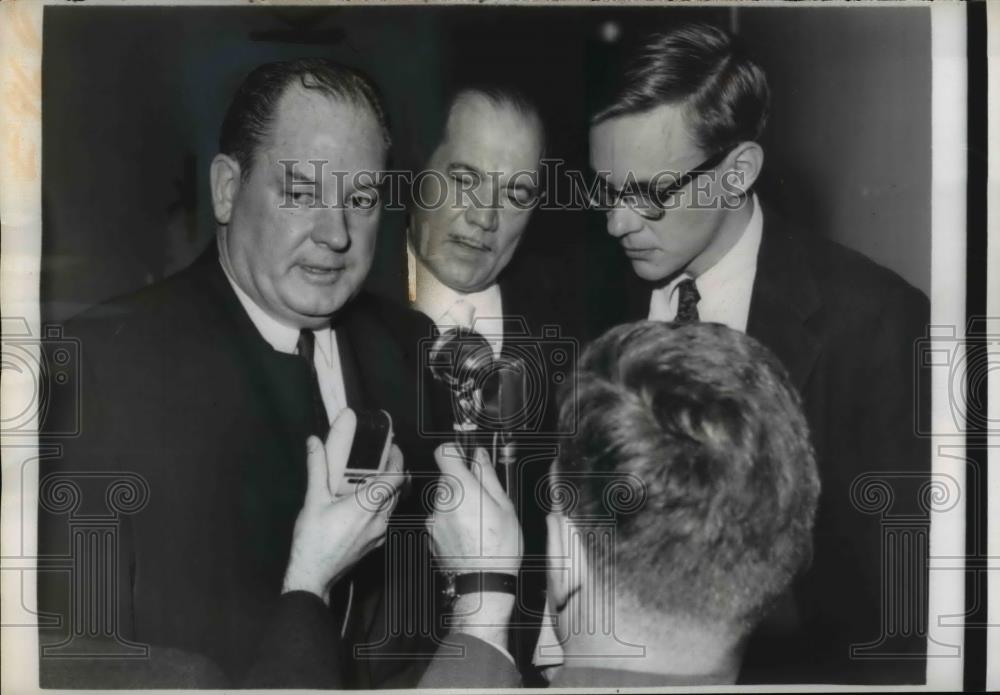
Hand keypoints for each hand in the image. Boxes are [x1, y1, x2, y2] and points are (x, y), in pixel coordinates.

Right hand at [282, 408, 403, 602]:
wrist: (313, 575)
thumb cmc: (313, 542)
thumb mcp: (313, 499)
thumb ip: (317, 468)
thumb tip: (314, 443)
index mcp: (367, 505)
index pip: (396, 477)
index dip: (397, 459)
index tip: (392, 448)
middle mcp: (379, 519)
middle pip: (398, 490)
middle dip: (393, 472)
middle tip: (382, 459)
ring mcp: (379, 533)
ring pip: (393, 504)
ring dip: (389, 490)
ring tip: (374, 478)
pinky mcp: (376, 542)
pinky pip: (386, 518)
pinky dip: (382, 506)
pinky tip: (367, 503)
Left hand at [427, 445, 522, 574]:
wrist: (482, 584)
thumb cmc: (499, 547)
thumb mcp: (504, 506)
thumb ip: (488, 475)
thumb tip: (480, 455)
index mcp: (461, 487)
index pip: (444, 452)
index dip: (456, 451)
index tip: (467, 458)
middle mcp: (442, 500)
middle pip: (447, 478)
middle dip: (463, 483)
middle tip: (483, 500)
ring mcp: (434, 518)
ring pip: (444, 499)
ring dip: (457, 503)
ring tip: (477, 522)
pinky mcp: (430, 534)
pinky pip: (440, 517)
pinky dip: (451, 520)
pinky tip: (468, 534)